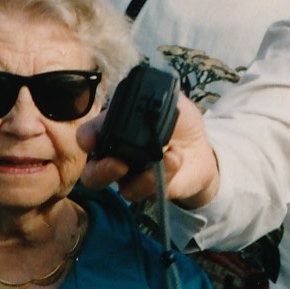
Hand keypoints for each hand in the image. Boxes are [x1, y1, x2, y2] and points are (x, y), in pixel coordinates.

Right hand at [78, 93, 218, 208]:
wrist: (202, 148)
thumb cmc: (180, 122)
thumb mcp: (171, 101)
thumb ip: (157, 97)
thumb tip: (147, 97)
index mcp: (114, 132)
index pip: (89, 136)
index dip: (86, 137)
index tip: (91, 140)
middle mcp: (116, 158)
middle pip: (92, 174)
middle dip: (100, 172)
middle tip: (118, 165)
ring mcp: (133, 178)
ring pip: (122, 189)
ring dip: (144, 177)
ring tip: (166, 155)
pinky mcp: (152, 191)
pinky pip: (150, 191)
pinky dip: (163, 174)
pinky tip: (176, 157)